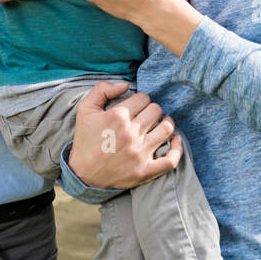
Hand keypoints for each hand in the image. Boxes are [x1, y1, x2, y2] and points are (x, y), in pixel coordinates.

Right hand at [67, 80, 181, 189]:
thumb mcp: (85, 109)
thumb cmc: (85, 140)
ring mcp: (140, 153)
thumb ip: (102, 89)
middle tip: (145, 116)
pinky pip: (171, 159)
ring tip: (160, 123)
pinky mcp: (145, 170)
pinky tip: (176, 141)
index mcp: (118, 116)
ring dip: (166, 123)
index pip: (143, 98)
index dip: (140, 100)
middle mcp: (131, 133)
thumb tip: (125, 85)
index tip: (136, 107)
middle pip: (156, 110)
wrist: (82, 174)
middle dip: (151, 110)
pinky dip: (177, 148)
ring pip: (166, 129)